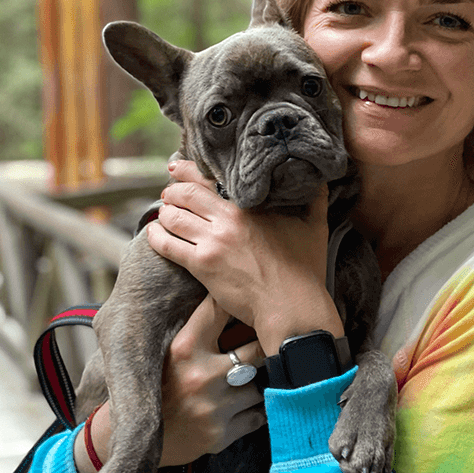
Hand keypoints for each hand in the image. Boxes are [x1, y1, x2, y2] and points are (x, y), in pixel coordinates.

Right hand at [75, 296, 266, 472]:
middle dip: (261, 346)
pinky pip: (258, 414)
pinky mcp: (222, 434)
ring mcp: (213, 407)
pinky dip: (255, 410)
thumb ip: (195, 326)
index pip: (221, 309)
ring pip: (260, 383)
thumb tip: (221, 290)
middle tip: (265, 343)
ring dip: (258, 382)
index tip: (249, 302)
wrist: (139, 439)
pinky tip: (242, 405)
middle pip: (256, 347)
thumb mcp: (168, 351)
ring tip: (249, 379)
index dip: (239, 304)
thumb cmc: (158, 386)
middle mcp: (200, 376)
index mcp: (183, 348)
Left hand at [146, 159, 343, 353]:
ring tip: (163, 213)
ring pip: (173, 217)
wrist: (291, 305)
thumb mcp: (314, 226)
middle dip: (172, 191)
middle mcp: (227, 219)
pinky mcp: (202, 266)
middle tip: (168, 193)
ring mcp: (212, 242)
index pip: (208, 178)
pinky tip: (153, 233)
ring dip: (163, 213)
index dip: (186, 170)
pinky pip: (168, 245)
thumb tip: (320, 178)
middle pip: (185, 194)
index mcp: (249, 205)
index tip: (175, 167)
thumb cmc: (305, 269)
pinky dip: (156, 237)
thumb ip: (315, 198)